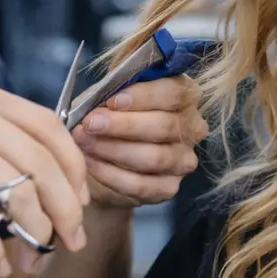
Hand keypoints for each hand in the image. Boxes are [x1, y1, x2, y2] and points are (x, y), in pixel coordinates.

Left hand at [72, 76, 208, 208]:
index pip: (175, 92)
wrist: (104, 162)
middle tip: (90, 124)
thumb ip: (111, 90)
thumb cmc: (111, 117)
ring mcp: (183, 160)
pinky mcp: (169, 187)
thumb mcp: (108, 95)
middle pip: (165, 126)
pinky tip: (90, 164)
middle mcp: (192, 127)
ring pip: (154, 157)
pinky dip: (112, 175)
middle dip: (124, 125)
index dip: (144, 96)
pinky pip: (142, 185)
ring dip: (114, 150)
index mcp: (184, 96)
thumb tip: (103, 97)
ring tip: (85, 142)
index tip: (113, 101)